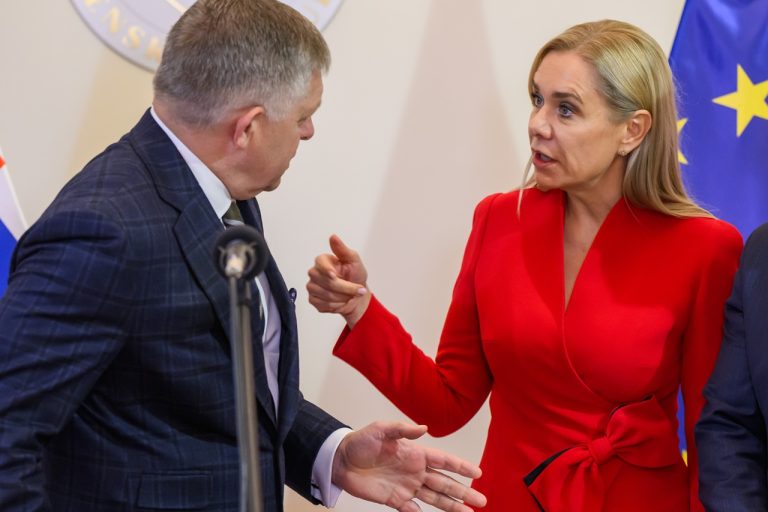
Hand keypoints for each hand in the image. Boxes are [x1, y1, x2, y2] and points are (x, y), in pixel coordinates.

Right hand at [307, 234, 370, 326]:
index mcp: (323, 261)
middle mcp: (314, 273)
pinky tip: (341, 301)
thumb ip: (343, 250)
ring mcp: (312, 287)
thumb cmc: (355, 276)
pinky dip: (336, 305)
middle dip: (345, 288)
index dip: (327, 270)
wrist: (357, 296)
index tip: (335, 275)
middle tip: (358, 290)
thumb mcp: (354, 261)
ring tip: (349, 295)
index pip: (319, 263)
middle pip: (326, 282)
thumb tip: (333, 237)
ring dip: (342, 297)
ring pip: (325, 295)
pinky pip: (323, 305)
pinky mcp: (313, 300)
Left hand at [333, 421, 485, 511]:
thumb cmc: (361, 441)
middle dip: (464, 492)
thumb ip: (402, 429)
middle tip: (482, 501)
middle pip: (445, 483)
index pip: (443, 461)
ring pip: (435, 497)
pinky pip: (413, 509)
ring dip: (452, 506)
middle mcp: (415, 471)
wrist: (340, 460)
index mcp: (415, 453)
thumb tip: (424, 428)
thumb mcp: (381, 429)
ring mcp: (407, 486)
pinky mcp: (394, 499)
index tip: (478, 473)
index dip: (461, 467)